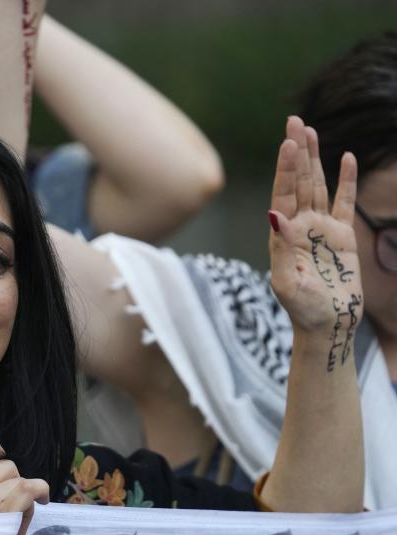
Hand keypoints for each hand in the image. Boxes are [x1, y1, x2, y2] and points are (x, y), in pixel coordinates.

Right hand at [0, 434, 48, 534]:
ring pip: (20, 479)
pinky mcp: (0, 512)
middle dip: (15, 483)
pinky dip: (40, 493)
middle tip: (13, 508)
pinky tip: (41, 502)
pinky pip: (29, 489)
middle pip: (6, 466)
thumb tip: (0, 483)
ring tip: (19, 520)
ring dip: (27, 497)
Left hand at [269, 116, 361, 368]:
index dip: (285, 168)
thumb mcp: (288, 283)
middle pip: (298, 182)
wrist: (327, 324)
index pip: (283, 193)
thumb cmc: (304, 310)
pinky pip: (344, 202)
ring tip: (310, 131)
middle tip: (294, 121)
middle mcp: (300, 226)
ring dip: (315, 159)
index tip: (287, 142)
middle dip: (296, 152)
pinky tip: (346, 158)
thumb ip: (282, 251)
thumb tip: (276, 216)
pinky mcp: (342, 236)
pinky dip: (345, 180)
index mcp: (283, 235)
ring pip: (317, 186)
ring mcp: (321, 228)